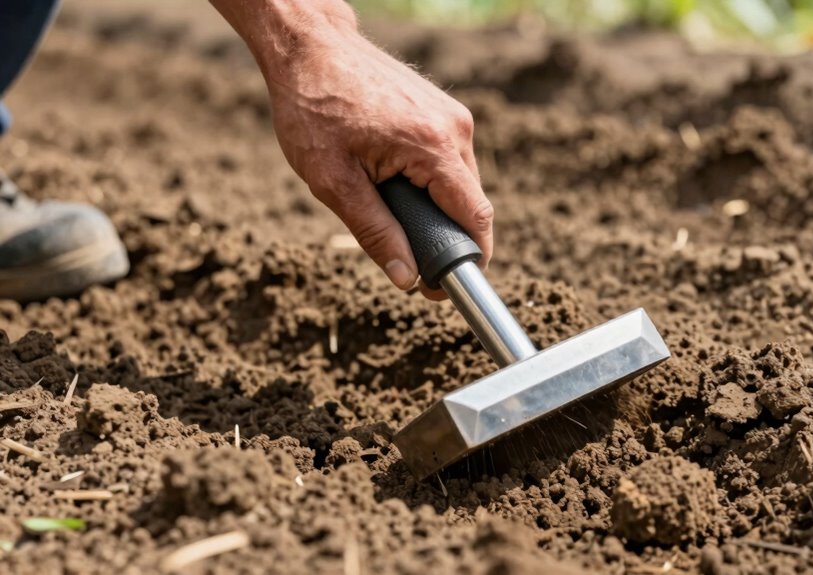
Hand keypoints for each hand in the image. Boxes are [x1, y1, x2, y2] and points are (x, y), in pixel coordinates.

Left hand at [211, 0, 492, 299]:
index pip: (476, 217)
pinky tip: (392, 177)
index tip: (448, 285)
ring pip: (460, 183)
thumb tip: (406, 278)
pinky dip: (430, 180)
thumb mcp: (333, 181)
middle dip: (444, 235)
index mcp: (433, 147)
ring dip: (434, 205)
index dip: (470, 258)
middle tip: (406, 253)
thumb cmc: (314, 108)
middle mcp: (454, 129)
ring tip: (387, 203)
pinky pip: (450, 161)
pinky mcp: (443, 109)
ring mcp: (452, 115)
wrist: (310, 47)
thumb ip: (375, 232)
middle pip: (470, 204)